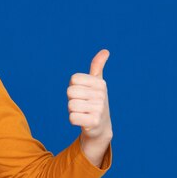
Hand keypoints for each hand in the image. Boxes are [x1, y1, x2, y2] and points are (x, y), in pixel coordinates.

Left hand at [67, 50, 112, 164]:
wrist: (101, 126)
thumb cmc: (95, 101)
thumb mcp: (97, 83)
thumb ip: (97, 67)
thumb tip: (106, 51)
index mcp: (100, 83)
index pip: (73, 79)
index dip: (73, 87)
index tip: (82, 93)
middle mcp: (101, 95)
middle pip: (70, 92)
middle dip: (72, 100)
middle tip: (82, 104)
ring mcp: (99, 109)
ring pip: (70, 106)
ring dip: (73, 111)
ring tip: (83, 112)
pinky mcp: (94, 122)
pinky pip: (72, 118)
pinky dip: (74, 120)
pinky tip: (83, 121)